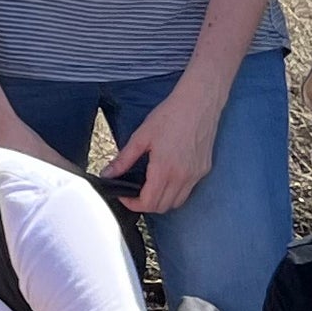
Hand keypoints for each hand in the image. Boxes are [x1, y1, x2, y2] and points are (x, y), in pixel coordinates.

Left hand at [105, 77, 228, 214]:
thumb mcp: (141, 136)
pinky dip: (175, 193)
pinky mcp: (203, 170)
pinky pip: (188, 191)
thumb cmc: (170, 115)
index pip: (148, 203)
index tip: (123, 195)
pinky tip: (166, 178)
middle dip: (145, 205)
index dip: (132, 204)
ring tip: (148, 187)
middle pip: (163, 207)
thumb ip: (124, 159)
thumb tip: (107, 174)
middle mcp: (183, 177)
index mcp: (164, 169)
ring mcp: (195, 176)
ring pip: (177, 203)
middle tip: (133, 192)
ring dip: (161, 201)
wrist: (198, 103)